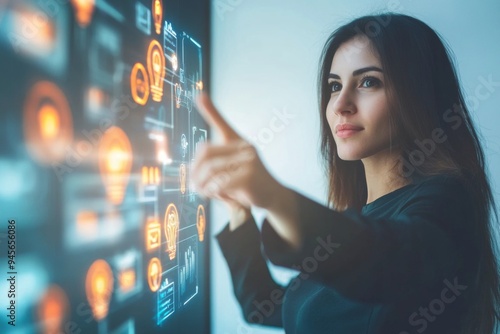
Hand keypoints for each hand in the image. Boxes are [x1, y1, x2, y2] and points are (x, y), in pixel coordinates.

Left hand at [191, 93, 282, 211]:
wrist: (273, 196)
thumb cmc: (250, 182)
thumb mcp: (235, 170)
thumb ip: (217, 166)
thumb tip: (195, 175)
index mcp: (239, 142)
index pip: (221, 124)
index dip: (210, 110)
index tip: (199, 96)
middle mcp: (244, 148)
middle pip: (207, 153)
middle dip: (196, 171)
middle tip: (194, 185)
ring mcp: (248, 162)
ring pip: (211, 170)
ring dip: (203, 185)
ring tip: (205, 193)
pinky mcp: (249, 178)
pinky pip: (219, 184)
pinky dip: (213, 192)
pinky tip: (218, 196)